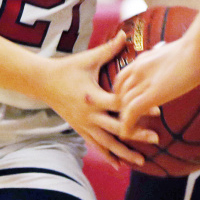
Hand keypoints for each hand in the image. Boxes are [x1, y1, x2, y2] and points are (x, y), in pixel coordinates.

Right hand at [39, 32, 158, 169]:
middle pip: (116, 129)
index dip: (138, 108)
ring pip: (107, 143)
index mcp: (92, 96)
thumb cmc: (67, 68)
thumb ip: (108, 49)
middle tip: (156, 139)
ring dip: (124, 152)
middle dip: (136, 134)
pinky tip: (120, 166)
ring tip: (142, 162)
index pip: (119, 105)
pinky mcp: (79, 129)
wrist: (42, 82)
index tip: (157, 111)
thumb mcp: (88, 59)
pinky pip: (96, 146)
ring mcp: (83, 124)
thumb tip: (124, 34)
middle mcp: (88, 114)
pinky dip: (108, 156)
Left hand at [114, 32, 199, 139]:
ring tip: (127, 131)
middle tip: (126, 121)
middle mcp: (137, 70)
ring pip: (124, 104)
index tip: (126, 104)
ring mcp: (143, 81)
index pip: (121, 79)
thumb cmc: (194, 50)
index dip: (121, 93)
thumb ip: (164, 64)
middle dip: (121, 108)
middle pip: (119, 93)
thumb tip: (170, 69)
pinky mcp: (152, 93)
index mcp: (141, 60)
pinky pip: (132, 112)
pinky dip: (127, 125)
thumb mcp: (171, 55)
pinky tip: (127, 134)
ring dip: (124, 119)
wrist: (198, 49)